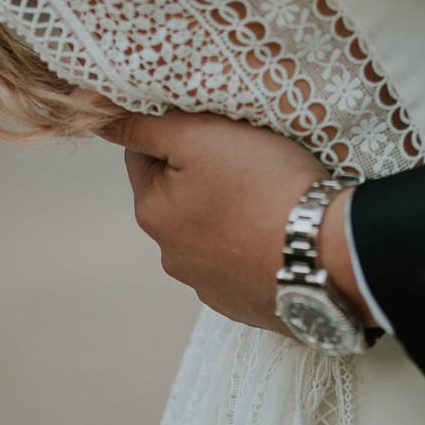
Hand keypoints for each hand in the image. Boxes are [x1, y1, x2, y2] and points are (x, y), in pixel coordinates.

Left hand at [106, 111, 358, 330]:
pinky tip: (277, 230)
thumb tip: (100, 122)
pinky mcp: (245, 302)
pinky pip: (239, 261)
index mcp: (152, 211)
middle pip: (177, 194)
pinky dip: (250, 244)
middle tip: (244, 155)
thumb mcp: (200, 136)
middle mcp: (171, 255)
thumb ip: (145, 127)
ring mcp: (209, 285)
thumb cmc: (262, 185)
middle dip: (200, 174)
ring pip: (208, 230)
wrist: (323, 254)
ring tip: (266, 193)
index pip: (144, 155)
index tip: (212, 126)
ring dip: (226, 211)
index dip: (176, 132)